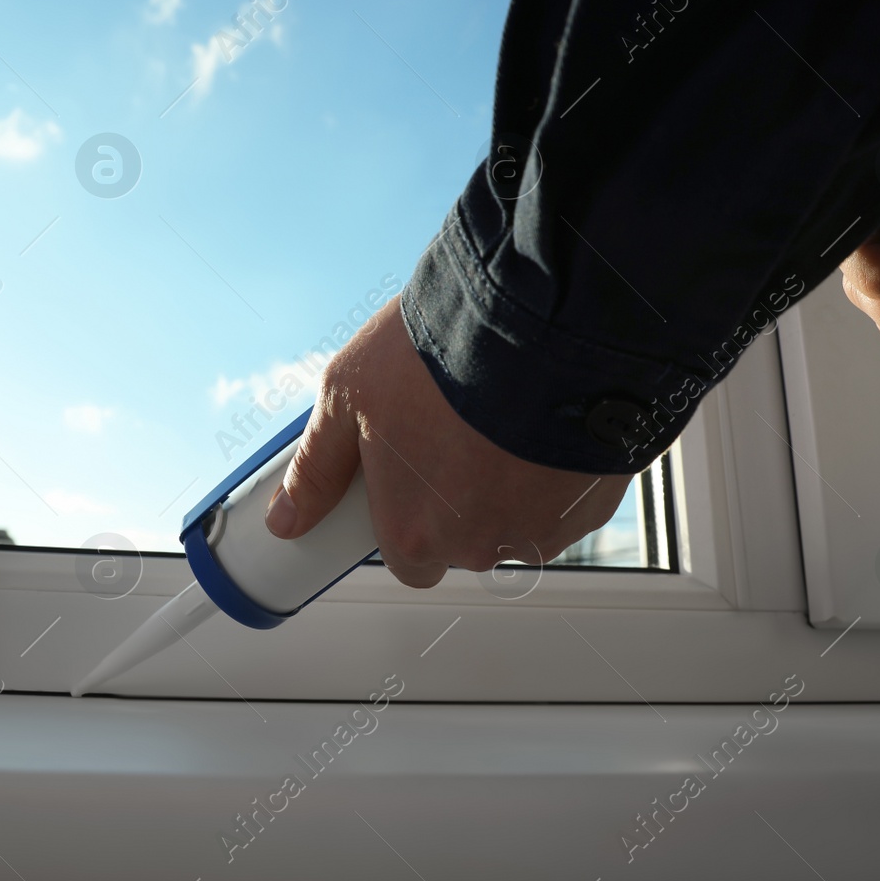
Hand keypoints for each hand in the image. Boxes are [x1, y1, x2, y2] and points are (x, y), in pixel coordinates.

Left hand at [265, 297, 631, 586]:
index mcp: (414, 533)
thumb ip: (316, 466)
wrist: (542, 323)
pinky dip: (551, 467)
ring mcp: (541, 528)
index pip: (403, 558)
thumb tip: (286, 517)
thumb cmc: (442, 358)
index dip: (403, 514)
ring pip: (515, 518)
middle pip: (461, 538)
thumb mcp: (348, 396)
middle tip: (450, 427)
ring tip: (496, 413)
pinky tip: (538, 417)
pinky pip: (564, 497)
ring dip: (506, 480)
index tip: (405, 475)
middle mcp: (479, 545)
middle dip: (455, 493)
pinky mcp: (592, 503)